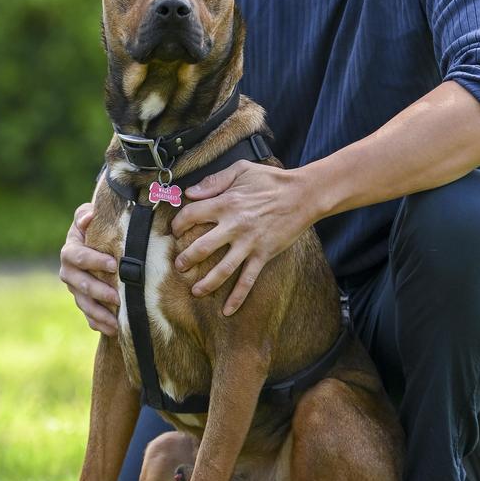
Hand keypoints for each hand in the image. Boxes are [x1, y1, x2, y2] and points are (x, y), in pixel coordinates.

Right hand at [59, 203, 119, 335]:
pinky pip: (88, 316)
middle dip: (98, 291)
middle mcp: (69, 272)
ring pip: (83, 303)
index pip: (78, 256)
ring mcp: (75, 289)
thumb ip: (85, 214)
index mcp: (70, 251)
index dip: (94, 261)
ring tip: (115, 321)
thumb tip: (88, 217)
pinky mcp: (83, 301)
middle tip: (117, 297)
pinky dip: (98, 323)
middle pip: (80, 284)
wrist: (96, 243)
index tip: (114, 264)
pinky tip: (112, 330)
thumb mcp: (88, 216)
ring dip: (99, 313)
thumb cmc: (95, 227)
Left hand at [171, 161, 313, 315]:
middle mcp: (234, 225)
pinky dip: (237, 297)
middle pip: (201, 248)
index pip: (191, 216)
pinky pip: (248, 279)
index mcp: (225, 203)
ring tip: (195, 291)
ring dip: (205, 283)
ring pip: (222, 269)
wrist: (303, 195)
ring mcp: (249, 243)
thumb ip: (214, 181)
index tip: (176, 231)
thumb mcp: (242, 170)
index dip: (178, 224)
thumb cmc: (272, 181)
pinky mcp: (263, 254)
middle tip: (179, 266)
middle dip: (186, 260)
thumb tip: (190, 192)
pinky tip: (227, 310)